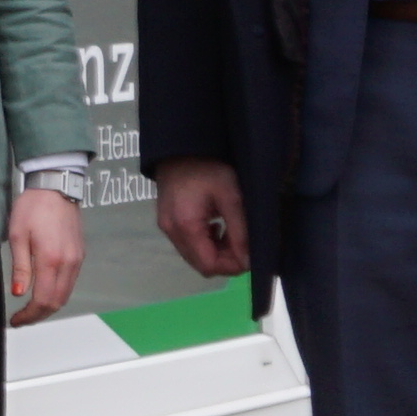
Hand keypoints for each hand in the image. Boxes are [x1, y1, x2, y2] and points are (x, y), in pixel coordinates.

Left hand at [3, 181, 86, 327]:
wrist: (56, 187)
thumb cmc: (32, 208)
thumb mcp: (18, 236)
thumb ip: (20, 268)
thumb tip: (18, 293)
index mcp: (51, 259)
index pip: (43, 300)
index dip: (29, 315)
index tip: (15, 321)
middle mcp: (68, 263)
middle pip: (57, 302)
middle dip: (38, 315)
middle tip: (21, 319)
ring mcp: (77, 260)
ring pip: (65, 294)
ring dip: (48, 306)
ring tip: (29, 309)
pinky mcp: (79, 255)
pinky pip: (70, 282)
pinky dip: (57, 294)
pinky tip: (43, 292)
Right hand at [155, 155, 247, 280]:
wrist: (180, 148)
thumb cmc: (208, 169)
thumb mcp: (231, 197)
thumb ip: (240, 231)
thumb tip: (248, 261)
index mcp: (186, 227)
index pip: (209, 265)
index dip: (232, 266)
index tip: (249, 254)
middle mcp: (172, 233)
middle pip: (201, 265)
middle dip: (225, 260)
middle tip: (242, 243)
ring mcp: (166, 228)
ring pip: (195, 257)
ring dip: (216, 252)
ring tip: (230, 233)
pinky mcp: (167, 223)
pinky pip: (188, 245)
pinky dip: (205, 244)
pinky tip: (216, 227)